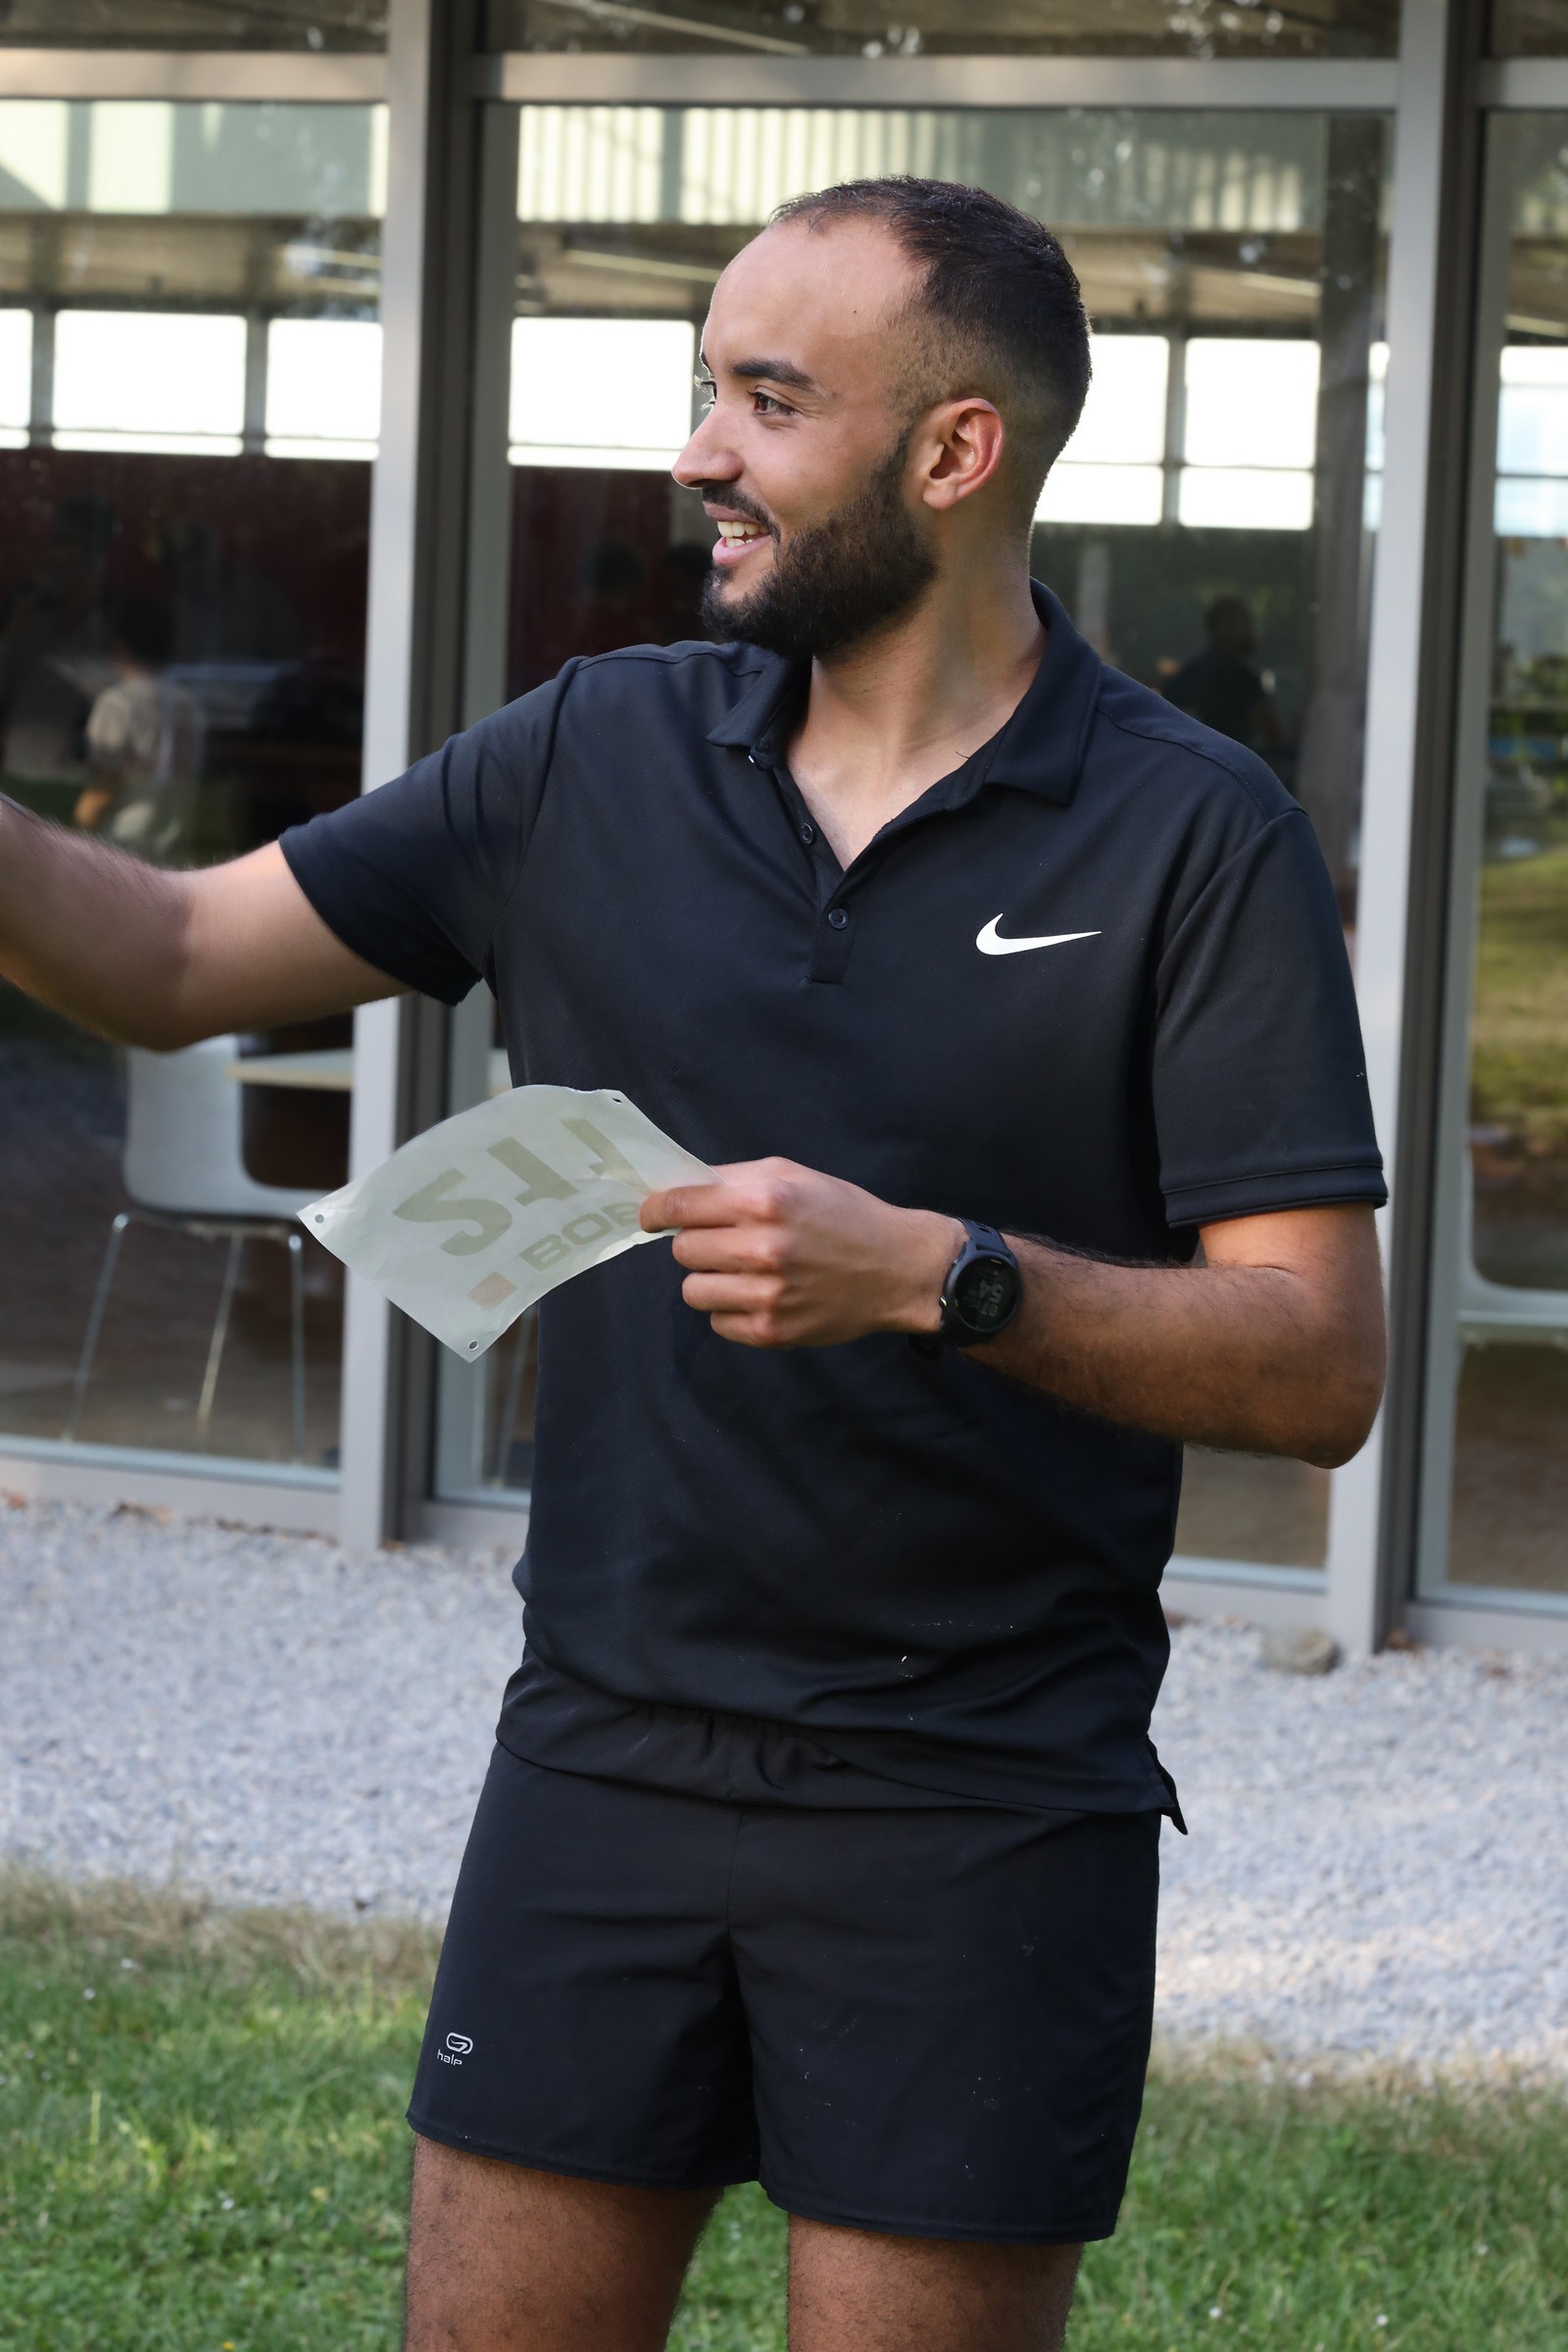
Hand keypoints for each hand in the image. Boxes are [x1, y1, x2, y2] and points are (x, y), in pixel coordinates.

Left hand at [640, 1157, 962, 1348]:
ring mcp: (766, 1294)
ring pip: (693, 1291)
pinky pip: (717, 1322)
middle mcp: (762, 1247)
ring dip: (710, 1279)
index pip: (678, 1206)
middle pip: (682, 1250)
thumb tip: (675, 1189)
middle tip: (724, 1242)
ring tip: (742, 1271)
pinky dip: (731, 1309)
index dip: (655, 1210)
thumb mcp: (793, 1176)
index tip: (652, 1215)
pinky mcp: (771, 1331)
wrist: (897, 1268)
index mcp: (764, 1200)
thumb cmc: (843, 1214)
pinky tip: (761, 1296)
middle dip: (696, 1243)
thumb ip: (734, 1179)